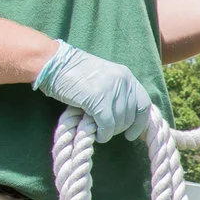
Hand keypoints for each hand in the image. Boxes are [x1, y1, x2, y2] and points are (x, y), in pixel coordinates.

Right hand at [33, 42, 154, 141]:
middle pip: (131, 116)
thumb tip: (125, 119)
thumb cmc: (75, 74)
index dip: (140, 122)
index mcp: (126, 76)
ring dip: (111, 132)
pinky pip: (107, 124)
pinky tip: (97, 135)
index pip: (143, 104)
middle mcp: (123, 81)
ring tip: (101, 133)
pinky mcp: (98, 99)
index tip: (132, 135)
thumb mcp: (104, 79)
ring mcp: (111, 89)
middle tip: (108, 132)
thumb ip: (117, 94)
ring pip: (120, 122)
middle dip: (121, 128)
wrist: (55, 64)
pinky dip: (104, 134)